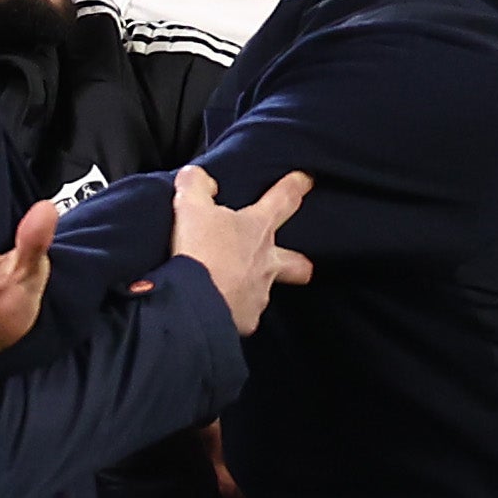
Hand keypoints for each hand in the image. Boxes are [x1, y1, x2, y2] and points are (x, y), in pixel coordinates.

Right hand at [171, 164, 313, 332]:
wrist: (195, 301)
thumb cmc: (199, 250)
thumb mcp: (191, 207)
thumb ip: (196, 185)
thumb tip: (199, 178)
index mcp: (257, 229)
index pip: (283, 200)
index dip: (295, 186)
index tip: (307, 180)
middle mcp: (267, 263)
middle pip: (296, 262)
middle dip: (299, 262)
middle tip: (300, 263)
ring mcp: (260, 293)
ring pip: (266, 291)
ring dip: (254, 287)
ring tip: (237, 287)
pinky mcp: (246, 319)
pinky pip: (243, 314)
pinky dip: (233, 310)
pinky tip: (219, 308)